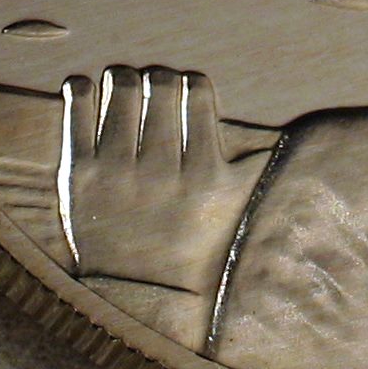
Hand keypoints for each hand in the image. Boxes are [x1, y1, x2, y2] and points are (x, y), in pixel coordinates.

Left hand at [59, 65, 278, 300]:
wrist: (132, 292)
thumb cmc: (189, 243)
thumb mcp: (228, 211)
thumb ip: (254, 172)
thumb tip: (290, 141)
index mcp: (203, 175)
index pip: (198, 92)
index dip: (193, 82)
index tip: (187, 90)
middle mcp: (162, 172)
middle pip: (160, 83)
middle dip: (160, 76)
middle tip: (155, 85)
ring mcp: (116, 172)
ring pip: (122, 86)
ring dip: (123, 77)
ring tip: (124, 84)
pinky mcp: (78, 175)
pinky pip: (77, 109)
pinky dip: (82, 89)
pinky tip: (89, 90)